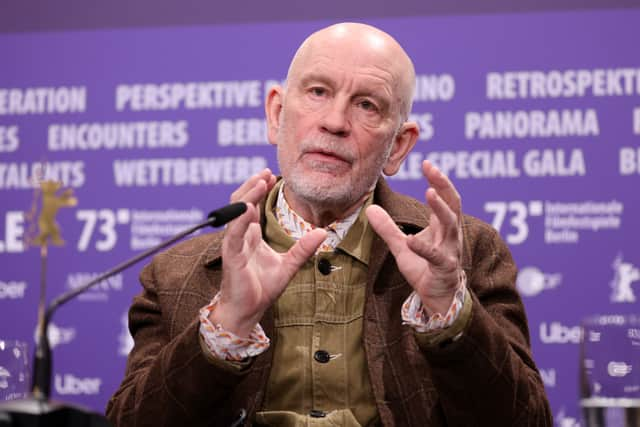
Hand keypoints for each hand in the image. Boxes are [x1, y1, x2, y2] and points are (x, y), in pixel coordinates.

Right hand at [210, 169, 326, 336]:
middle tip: (265, 172)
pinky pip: (233, 233)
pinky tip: (249, 207)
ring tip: (259, 180)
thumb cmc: (261, 289)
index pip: (251, 204)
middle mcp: (240, 235)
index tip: (270, 175)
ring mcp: (234, 244)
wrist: (247, 311)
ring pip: (235, 212)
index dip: (258, 188)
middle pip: (240, 202)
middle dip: (251, 185)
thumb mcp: (289, 265)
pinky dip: (239, 218)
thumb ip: (303, 248)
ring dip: (246, 194)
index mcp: (250, 235)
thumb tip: (323, 232)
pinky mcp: (231, 255)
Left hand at [366, 160, 462, 314]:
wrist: (437, 298)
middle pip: (453, 205)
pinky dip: (423, 247)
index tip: (427, 163)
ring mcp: (450, 251)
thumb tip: (370, 207)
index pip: (445, 197)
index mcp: (441, 226)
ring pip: (450, 225)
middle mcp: (450, 235)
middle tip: (432, 169)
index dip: (438, 179)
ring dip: (441, 209)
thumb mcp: (401, 246)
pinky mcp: (445, 268)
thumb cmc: (423, 269)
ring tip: (430, 192)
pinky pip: (435, 256)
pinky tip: (411, 239)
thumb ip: (387, 228)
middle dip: (444, 185)